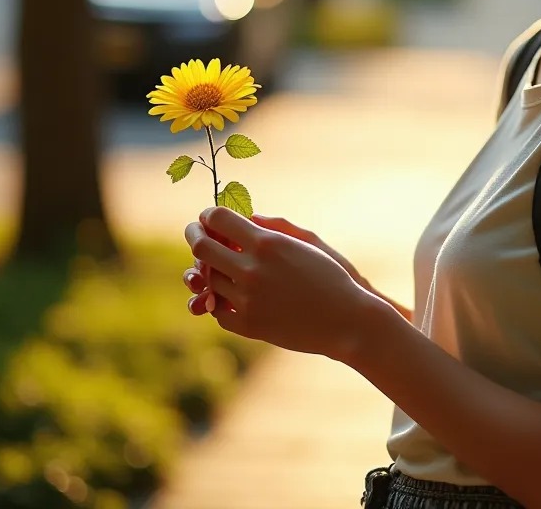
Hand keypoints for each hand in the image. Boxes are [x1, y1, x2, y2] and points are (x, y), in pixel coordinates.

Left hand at [182, 215, 370, 314]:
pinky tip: (230, 293)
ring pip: (207, 281)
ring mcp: (246, 300)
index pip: (218, 218)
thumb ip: (272, 226)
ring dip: (209, 271)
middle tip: (197, 232)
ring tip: (217, 265)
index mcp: (266, 243)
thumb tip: (244, 218)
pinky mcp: (247, 326)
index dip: (210, 214)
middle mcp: (251, 270)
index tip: (210, 216)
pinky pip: (217, 310)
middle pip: (202, 248)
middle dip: (195, 235)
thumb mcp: (306, 242)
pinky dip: (219, 301)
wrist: (346, 320)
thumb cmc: (330, 275)